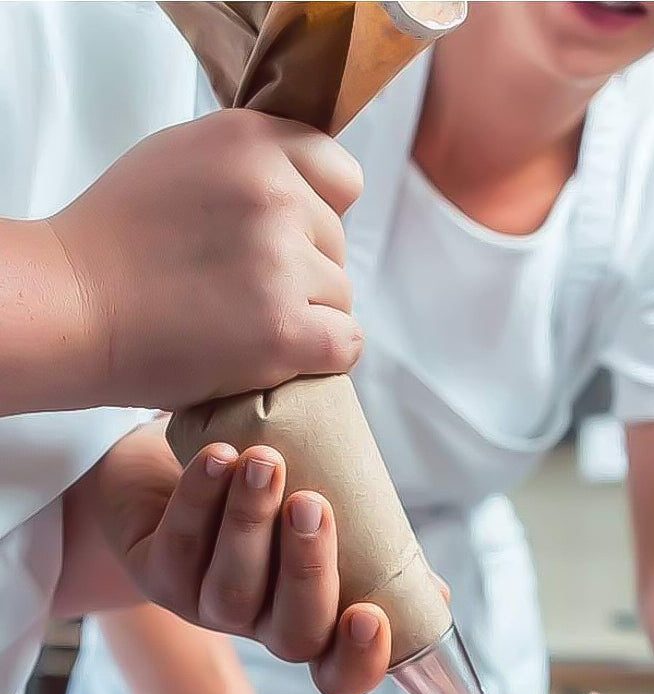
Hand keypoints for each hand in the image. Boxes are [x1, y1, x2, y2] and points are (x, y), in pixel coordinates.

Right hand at [48, 109, 363, 409]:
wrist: (72, 307)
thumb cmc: (118, 241)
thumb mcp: (185, 159)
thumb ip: (253, 165)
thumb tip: (311, 192)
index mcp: (251, 142)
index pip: (340, 176)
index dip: (317, 211)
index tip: (281, 234)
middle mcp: (273, 194)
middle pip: (337, 242)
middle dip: (302, 267)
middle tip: (237, 284)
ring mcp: (282, 263)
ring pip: (340, 296)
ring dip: (305, 314)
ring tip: (240, 319)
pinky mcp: (286, 328)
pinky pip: (346, 344)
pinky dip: (318, 356)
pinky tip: (274, 353)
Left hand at [90, 419, 395, 693]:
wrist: (183, 463)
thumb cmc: (277, 496)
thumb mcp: (339, 524)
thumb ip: (382, 555)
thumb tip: (437, 596)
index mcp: (314, 622)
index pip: (340, 675)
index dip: (359, 660)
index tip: (370, 614)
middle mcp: (261, 626)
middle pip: (292, 633)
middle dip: (307, 571)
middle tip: (313, 506)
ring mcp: (205, 607)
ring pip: (232, 589)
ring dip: (251, 524)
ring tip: (267, 462)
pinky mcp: (155, 574)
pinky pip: (180, 546)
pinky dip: (200, 499)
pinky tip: (219, 457)